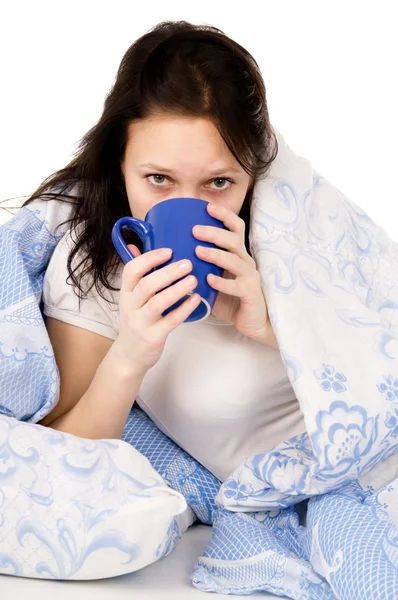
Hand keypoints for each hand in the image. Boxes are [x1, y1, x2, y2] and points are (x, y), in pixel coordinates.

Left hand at [192, 203, 277, 348]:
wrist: (251, 321)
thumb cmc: (228, 298)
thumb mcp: (210, 278)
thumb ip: (194, 267)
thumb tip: (164, 255)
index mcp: (237, 254)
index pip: (235, 228)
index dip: (224, 216)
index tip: (207, 207)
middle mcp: (245, 262)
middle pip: (234, 240)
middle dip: (215, 233)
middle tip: (195, 230)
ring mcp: (250, 277)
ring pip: (236, 260)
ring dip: (216, 254)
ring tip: (198, 251)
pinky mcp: (250, 294)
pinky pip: (237, 286)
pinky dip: (223, 283)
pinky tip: (209, 280)